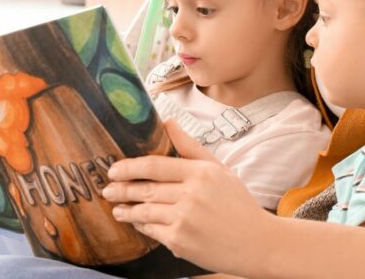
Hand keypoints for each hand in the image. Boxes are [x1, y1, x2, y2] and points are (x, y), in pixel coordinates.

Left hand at [102, 120, 275, 274]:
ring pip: (144, 211)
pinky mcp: (180, 241)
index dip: (129, 167)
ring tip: (118, 209)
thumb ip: (190, 146)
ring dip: (127, 210)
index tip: (113, 169)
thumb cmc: (237, 204)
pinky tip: (138, 223)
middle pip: (145, 188)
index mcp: (201, 173)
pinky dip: (142, 227)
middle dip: (121, 189)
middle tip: (107, 189)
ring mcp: (184, 219)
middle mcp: (192, 194)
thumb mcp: (218, 169)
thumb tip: (167, 121)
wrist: (257, 243)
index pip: (155, 165)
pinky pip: (152, 231)